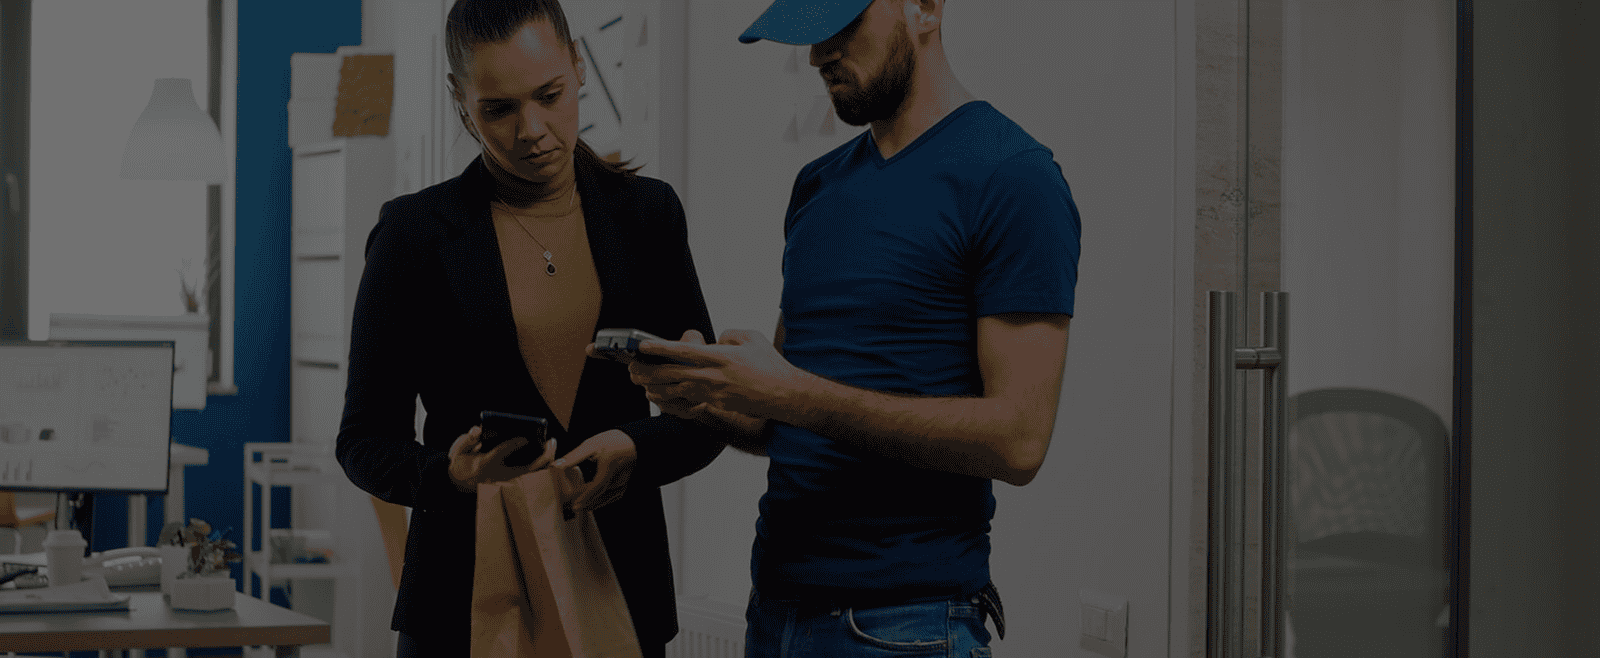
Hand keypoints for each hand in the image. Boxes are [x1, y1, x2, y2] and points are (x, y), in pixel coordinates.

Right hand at [447, 425, 557, 492]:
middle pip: (527, 469)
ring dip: (545, 462)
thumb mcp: (459, 450)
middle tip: (551, 441)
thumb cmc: (462, 463)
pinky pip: (531, 477)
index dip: (513, 445)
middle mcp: (499, 475)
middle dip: (542, 456)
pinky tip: (548, 456)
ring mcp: (507, 482)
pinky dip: (541, 467)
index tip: (525, 438)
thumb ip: (469, 439)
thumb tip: (479, 429)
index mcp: (485, 464)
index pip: (500, 453)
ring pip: (532, 475)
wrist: (458, 483)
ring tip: (551, 446)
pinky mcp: (511, 485)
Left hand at [554, 429, 636, 511]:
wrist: (631, 441)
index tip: (576, 504)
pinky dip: (601, 501)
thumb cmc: (612, 441)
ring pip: (607, 498)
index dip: (587, 496)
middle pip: (602, 494)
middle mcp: (619, 476)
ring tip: (580, 507)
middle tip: (573, 507)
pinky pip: (612, 497)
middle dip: (587, 502)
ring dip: (594, 503)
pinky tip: (592, 503)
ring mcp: (623, 482)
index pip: (598, 485)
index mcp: (610, 466)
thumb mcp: (591, 445)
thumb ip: (574, 457)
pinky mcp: (623, 485)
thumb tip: (557, 465)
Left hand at [631, 328, 813, 419]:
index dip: (661, 348)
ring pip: (678, 391)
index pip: (684, 352)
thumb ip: (730, 334)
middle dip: (649, 372)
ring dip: (657, 387)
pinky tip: (663, 396)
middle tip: (632, 369)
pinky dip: (674, 398)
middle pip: (673, 375)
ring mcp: (715, 392)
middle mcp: (714, 376)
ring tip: (641, 383)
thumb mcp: (753, 338)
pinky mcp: (718, 403)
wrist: (784, 395)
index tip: (643, 346)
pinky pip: (690, 400)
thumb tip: (717, 339)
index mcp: (720, 357)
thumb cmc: (771, 366)